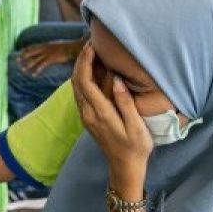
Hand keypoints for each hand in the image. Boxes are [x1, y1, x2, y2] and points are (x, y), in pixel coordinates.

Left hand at [17, 40, 79, 75]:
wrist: (74, 48)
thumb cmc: (68, 48)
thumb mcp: (58, 46)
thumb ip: (53, 48)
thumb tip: (51, 50)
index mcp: (47, 44)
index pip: (34, 46)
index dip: (26, 50)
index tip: (20, 52)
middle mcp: (46, 48)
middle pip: (32, 52)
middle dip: (24, 57)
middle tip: (17, 61)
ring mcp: (48, 53)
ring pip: (35, 59)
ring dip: (28, 65)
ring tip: (22, 69)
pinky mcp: (52, 58)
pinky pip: (42, 65)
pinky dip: (37, 70)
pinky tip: (33, 74)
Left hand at [71, 45, 151, 188]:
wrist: (124, 167)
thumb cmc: (135, 147)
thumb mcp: (136, 127)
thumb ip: (126, 103)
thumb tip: (117, 81)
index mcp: (99, 113)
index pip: (85, 81)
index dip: (85, 61)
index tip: (92, 46)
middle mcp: (88, 114)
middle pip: (76, 81)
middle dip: (81, 60)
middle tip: (91, 44)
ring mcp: (86, 116)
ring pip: (76, 86)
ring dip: (81, 68)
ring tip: (92, 52)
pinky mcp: (88, 118)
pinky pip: (81, 93)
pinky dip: (84, 77)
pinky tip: (94, 70)